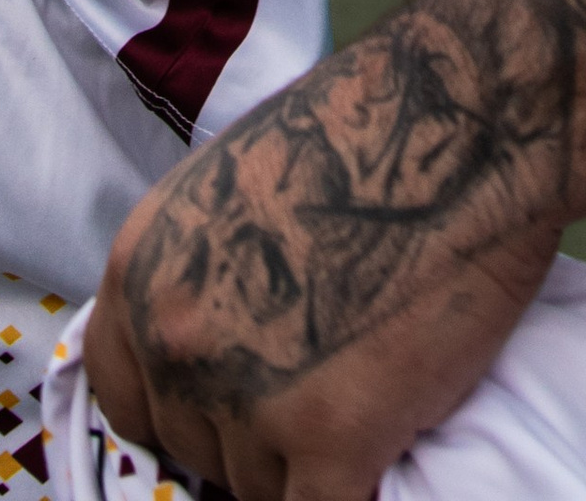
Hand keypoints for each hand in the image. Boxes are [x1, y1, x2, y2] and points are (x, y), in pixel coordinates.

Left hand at [86, 45, 558, 500]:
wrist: (462, 120)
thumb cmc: (368, 135)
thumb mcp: (235, 190)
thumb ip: (204, 276)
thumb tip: (210, 352)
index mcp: (142, 269)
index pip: (124, 397)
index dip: (178, 411)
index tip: (221, 413)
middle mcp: (175, 337)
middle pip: (196, 448)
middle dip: (250, 434)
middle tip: (316, 388)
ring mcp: (247, 395)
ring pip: (258, 488)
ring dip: (305, 464)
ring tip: (364, 395)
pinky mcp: (330, 438)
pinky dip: (350, 496)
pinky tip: (373, 468)